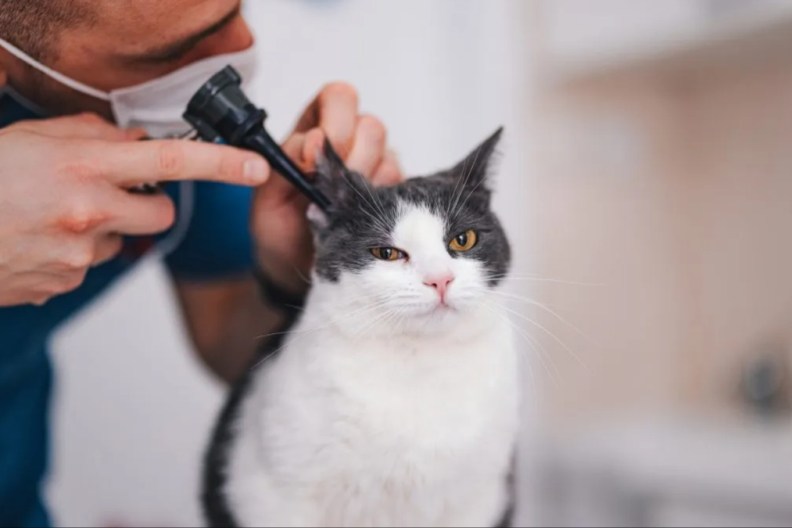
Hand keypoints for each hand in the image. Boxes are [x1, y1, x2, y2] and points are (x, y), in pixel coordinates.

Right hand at [0, 113, 269, 306]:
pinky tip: (37, 239)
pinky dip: (74, 251)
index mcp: (83, 167)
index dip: (222, 164)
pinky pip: (90, 263)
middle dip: (147, 205)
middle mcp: (89, 213)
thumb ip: (93, 138)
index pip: (172, 161)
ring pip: (122, 240)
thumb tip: (137, 145)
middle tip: (109, 191)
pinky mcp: (64, 283)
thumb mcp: (33, 137)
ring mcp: (78, 255)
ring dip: (102, 227)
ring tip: (50, 215)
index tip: (257, 167)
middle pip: (161, 215)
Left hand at [252, 83, 402, 293]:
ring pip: (388, 156)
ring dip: (364, 183)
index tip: (316, 158)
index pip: (339, 97)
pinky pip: (399, 186)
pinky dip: (379, 202)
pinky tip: (359, 219)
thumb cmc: (279, 226)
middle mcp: (350, 141)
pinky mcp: (393, 192)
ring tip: (341, 209)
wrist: (296, 266)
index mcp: (314, 129)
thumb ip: (285, 161)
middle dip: (351, 158)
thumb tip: (313, 141)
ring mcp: (375, 166)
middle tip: (331, 191)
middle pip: (371, 126)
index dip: (334, 121)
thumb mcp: (267, 195)